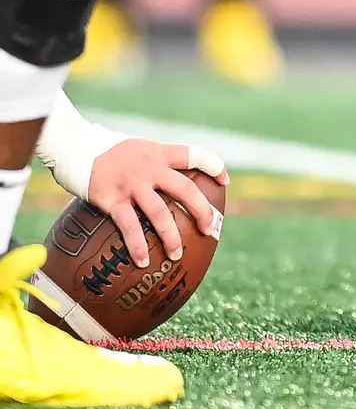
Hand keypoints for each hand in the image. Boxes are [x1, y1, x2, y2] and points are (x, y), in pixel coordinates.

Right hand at [87, 140, 226, 269]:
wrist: (77, 147)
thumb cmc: (111, 152)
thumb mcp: (141, 148)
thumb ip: (158, 162)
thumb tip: (177, 182)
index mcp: (160, 153)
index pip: (195, 156)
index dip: (214, 167)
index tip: (225, 181)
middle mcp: (151, 168)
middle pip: (186, 190)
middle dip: (202, 211)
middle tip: (211, 228)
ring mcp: (133, 184)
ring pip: (160, 213)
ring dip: (171, 236)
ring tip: (177, 254)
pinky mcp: (113, 199)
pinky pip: (129, 226)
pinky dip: (137, 245)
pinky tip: (143, 261)